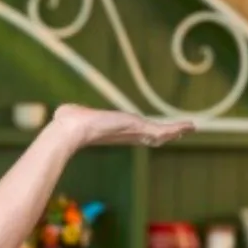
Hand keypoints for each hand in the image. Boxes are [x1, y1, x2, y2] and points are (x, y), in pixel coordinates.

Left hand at [50, 104, 194, 148]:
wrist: (72, 128)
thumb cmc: (69, 120)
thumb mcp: (76, 115)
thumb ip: (72, 113)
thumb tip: (58, 112)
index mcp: (115, 129)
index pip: (136, 132)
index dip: (149, 133)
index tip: (158, 134)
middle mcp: (125, 133)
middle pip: (152, 135)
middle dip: (167, 133)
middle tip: (182, 131)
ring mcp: (132, 132)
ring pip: (159, 134)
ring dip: (174, 130)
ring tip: (189, 128)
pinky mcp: (137, 129)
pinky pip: (160, 130)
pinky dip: (174, 129)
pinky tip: (186, 127)